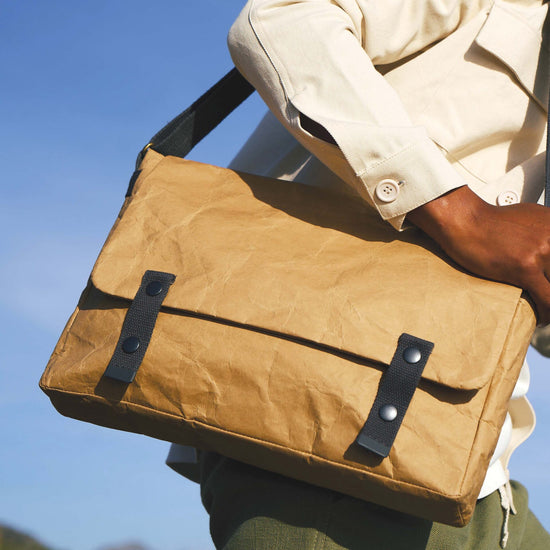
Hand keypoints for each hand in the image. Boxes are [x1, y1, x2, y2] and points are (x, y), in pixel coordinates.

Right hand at [408, 186, 549, 324]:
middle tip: (546, 292)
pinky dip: (547, 314)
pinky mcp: (524, 268)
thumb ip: (546, 230)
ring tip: (546, 308)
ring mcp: (541, 252)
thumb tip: (549, 241)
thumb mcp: (529, 215)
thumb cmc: (489, 221)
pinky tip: (542, 317)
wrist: (464, 221)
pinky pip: (548, 300)